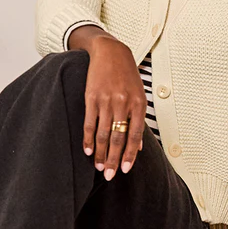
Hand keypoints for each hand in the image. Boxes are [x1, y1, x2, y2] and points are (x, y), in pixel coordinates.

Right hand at [83, 35, 145, 179]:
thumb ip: (139, 120)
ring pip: (102, 134)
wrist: (110, 52)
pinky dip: (88, 139)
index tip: (125, 170)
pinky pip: (89, 123)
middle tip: (109, 176)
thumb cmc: (127, 76)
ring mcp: (106, 101)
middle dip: (113, 160)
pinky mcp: (91, 98)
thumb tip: (139, 147)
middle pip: (117, 138)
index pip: (135, 136)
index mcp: (138, 104)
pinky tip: (88, 151)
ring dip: (100, 153)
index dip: (130, 155)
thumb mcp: (139, 95)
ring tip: (98, 167)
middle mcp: (123, 104)